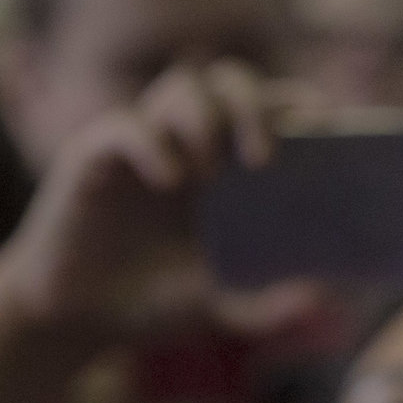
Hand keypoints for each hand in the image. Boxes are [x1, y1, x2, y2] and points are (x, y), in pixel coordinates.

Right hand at [0, 61, 296, 333]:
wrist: (78, 320)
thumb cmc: (152, 303)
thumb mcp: (219, 307)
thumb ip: (267, 305)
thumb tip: (321, 298)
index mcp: (228, 170)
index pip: (268, 111)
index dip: (296, 106)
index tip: (324, 125)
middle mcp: (189, 144)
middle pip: (228, 82)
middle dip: (252, 105)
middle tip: (263, 158)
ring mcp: (142, 145)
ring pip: (180, 87)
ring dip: (205, 119)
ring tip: (210, 174)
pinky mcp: (94, 157)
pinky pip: (125, 128)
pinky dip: (151, 144)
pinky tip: (169, 180)